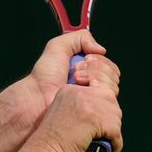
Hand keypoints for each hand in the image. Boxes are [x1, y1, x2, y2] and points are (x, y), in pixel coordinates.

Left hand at [3, 30, 119, 137]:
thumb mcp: (58, 47)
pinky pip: (108, 102)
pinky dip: (99, 92)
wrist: (38, 97)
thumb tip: (101, 49)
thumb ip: (79, 38)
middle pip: (113, 75)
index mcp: (86, 73)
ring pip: (112, 87)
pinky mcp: (92, 113)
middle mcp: (91, 87)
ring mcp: (92, 100)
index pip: (108, 66)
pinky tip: (84, 90)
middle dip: (98, 68)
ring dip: (96, 79)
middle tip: (77, 71)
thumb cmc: (44, 75)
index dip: (100, 61)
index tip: (86, 58)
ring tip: (76, 80)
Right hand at [27, 80, 123, 151]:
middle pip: (110, 102)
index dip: (102, 108)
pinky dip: (115, 145)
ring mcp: (89, 104)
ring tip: (104, 145)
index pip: (99, 89)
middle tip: (101, 136)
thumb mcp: (61, 116)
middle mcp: (79, 92)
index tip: (96, 123)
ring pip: (116, 117)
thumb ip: (78, 107)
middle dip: (109, 120)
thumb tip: (103, 110)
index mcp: (68, 89)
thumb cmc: (48, 144)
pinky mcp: (96, 120)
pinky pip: (116, 133)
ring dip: (113, 133)